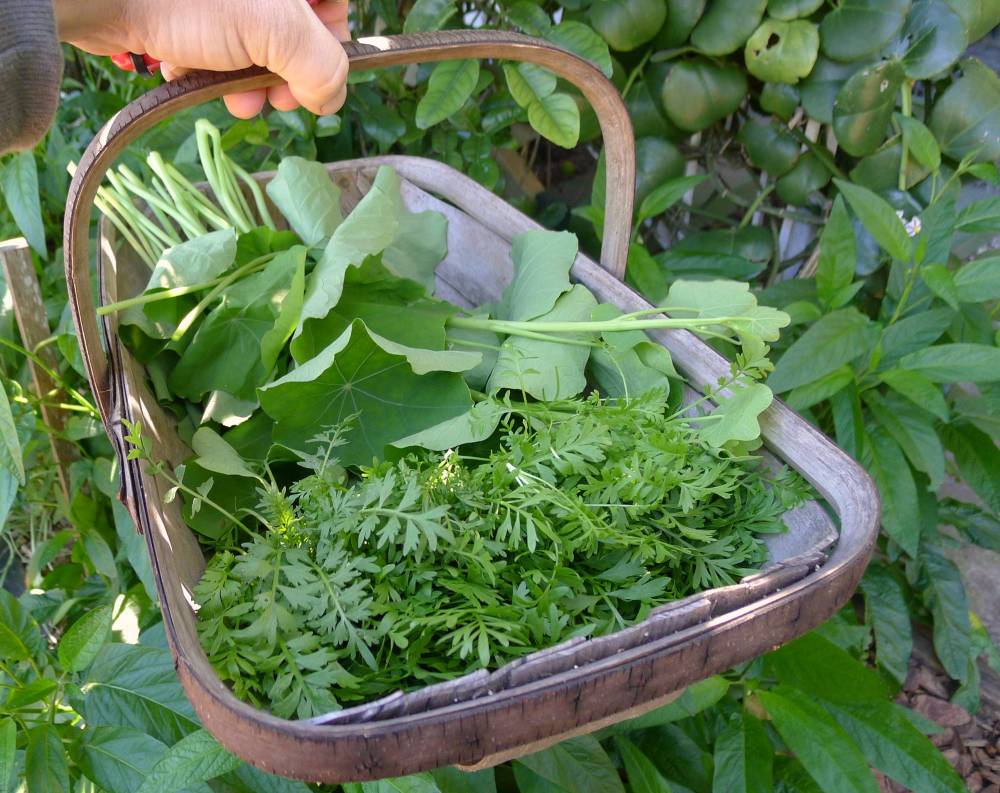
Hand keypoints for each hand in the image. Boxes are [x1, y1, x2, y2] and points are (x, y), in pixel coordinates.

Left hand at [54, 0, 349, 117]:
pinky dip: (206, 66)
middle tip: (266, 97)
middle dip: (281, 75)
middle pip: (295, 31)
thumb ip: (322, 67)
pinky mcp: (184, 9)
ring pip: (251, 44)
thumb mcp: (278, 32)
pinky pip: (212, 42)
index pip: (334, 8)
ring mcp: (221, 0)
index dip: (329, 48)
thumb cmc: (193, 0)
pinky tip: (187, 69)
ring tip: (226, 93)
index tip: (307, 80)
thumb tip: (331, 99)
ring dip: (243, 80)